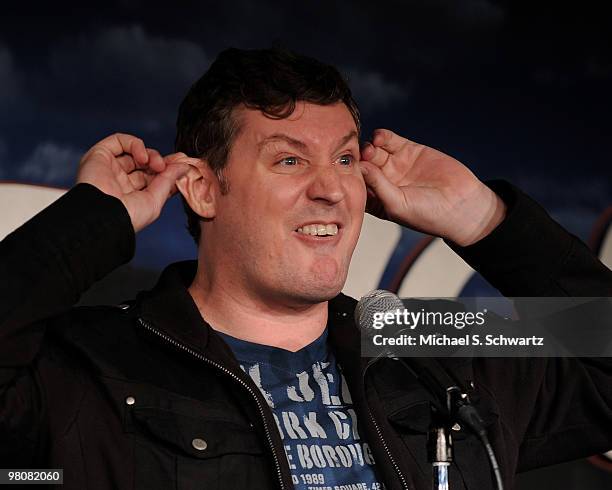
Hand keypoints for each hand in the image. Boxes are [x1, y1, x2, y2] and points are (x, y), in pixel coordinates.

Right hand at [76, 133, 194, 231]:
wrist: (103, 216)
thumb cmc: (128, 216)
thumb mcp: (155, 200)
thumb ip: (169, 180)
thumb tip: (184, 166)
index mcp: (132, 197)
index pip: (153, 178)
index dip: (168, 171)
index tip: (182, 167)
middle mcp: (120, 182)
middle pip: (145, 164)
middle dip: (161, 163)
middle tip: (170, 166)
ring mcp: (109, 168)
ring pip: (134, 152)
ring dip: (150, 154)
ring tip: (157, 165)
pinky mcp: (99, 156)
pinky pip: (119, 140)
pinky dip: (135, 144)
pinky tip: (143, 157)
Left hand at [360, 129, 505, 245]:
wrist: (461, 205)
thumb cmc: (428, 214)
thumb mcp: (398, 204)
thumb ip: (378, 186)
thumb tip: (360, 167)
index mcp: (377, 200)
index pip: (356, 185)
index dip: (348, 178)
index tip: (340, 172)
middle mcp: (383, 181)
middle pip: (363, 165)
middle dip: (358, 159)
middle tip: (359, 157)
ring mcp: (396, 165)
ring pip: (374, 151)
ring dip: (369, 147)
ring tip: (371, 149)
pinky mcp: (410, 151)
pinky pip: (390, 140)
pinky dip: (382, 136)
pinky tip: (379, 138)